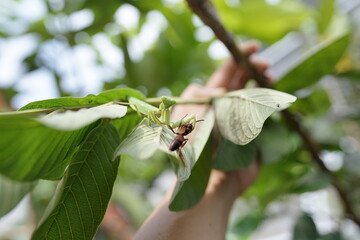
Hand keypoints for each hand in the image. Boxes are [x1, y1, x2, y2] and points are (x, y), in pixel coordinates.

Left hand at [172, 40, 269, 201]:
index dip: (238, 57)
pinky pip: (266, 114)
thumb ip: (202, 95)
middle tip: (265, 63)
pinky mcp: (255, 134)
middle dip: (254, 68)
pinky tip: (275, 97)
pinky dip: (272, 103)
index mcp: (209, 99)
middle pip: (243, 81)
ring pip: (256, 95)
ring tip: (270, 77)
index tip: (253, 46)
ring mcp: (241, 119)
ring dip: (264, 83)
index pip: (226, 73)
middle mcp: (225, 107)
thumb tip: (219, 88)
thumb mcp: (190, 115)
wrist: (210, 180)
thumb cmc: (195, 147)